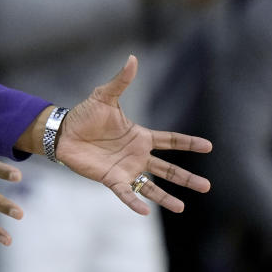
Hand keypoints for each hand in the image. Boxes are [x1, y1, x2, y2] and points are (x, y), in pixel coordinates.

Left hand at [56, 55, 212, 214]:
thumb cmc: (84, 114)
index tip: (208, 146)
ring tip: (182, 208)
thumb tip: (133, 59)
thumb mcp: (104, 96)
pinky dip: (135, 201)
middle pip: (167, 169)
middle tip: (207, 186)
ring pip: (151, 186)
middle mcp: (137, 155)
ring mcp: (126, 168)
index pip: (170, 140)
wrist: (62, 132)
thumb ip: (121, 81)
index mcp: (139, 136)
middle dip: (186, 178)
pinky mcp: (111, 178)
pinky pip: (126, 193)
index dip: (188, 143)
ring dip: (166, 197)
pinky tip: (146, 212)